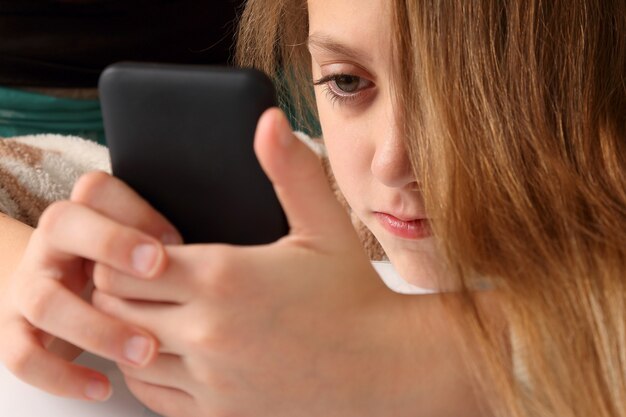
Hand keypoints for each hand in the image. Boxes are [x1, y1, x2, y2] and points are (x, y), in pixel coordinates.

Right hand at [0, 172, 181, 400]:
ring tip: (146, 352)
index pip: (96, 191)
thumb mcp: (143, 245)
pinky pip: (22, 354)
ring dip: (97, 328)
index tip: (170, 246)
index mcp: (86, 213)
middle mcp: (52, 243)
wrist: (62, 285)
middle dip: (110, 246)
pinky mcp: (16, 329)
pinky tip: (102, 386)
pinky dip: (61, 375)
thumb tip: (207, 259)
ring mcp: (29, 285)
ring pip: (45, 300)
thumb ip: (165, 244)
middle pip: (61, 225)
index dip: (132, 214)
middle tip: (157, 273)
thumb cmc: (124, 267)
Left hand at [89, 109, 456, 416]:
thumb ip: (291, 170)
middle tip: (144, 275)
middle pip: (115, 304)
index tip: (146, 247)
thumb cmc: (353, 295)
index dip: (123, 250)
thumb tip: (267, 118)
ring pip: (127, 350)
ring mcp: (210, 380)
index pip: (126, 260)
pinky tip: (172, 349)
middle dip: (119, 286)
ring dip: (129, 328)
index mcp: (225, 277)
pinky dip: (148, 369)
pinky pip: (151, 393)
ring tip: (156, 310)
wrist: (382, 369)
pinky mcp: (218, 414)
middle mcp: (208, 331)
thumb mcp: (325, 226)